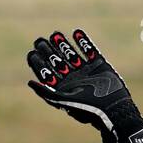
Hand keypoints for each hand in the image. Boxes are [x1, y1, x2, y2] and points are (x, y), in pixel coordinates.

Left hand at [25, 28, 142, 142]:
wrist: (112, 109)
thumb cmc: (87, 109)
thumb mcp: (63, 100)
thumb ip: (46, 92)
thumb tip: (30, 82)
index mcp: (63, 88)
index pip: (47, 73)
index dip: (38, 63)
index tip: (32, 53)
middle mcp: (73, 78)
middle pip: (56, 61)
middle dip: (48, 51)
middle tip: (39, 41)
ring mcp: (86, 70)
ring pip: (71, 54)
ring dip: (63, 45)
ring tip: (55, 35)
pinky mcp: (99, 65)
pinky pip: (90, 50)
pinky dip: (84, 42)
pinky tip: (77, 33)